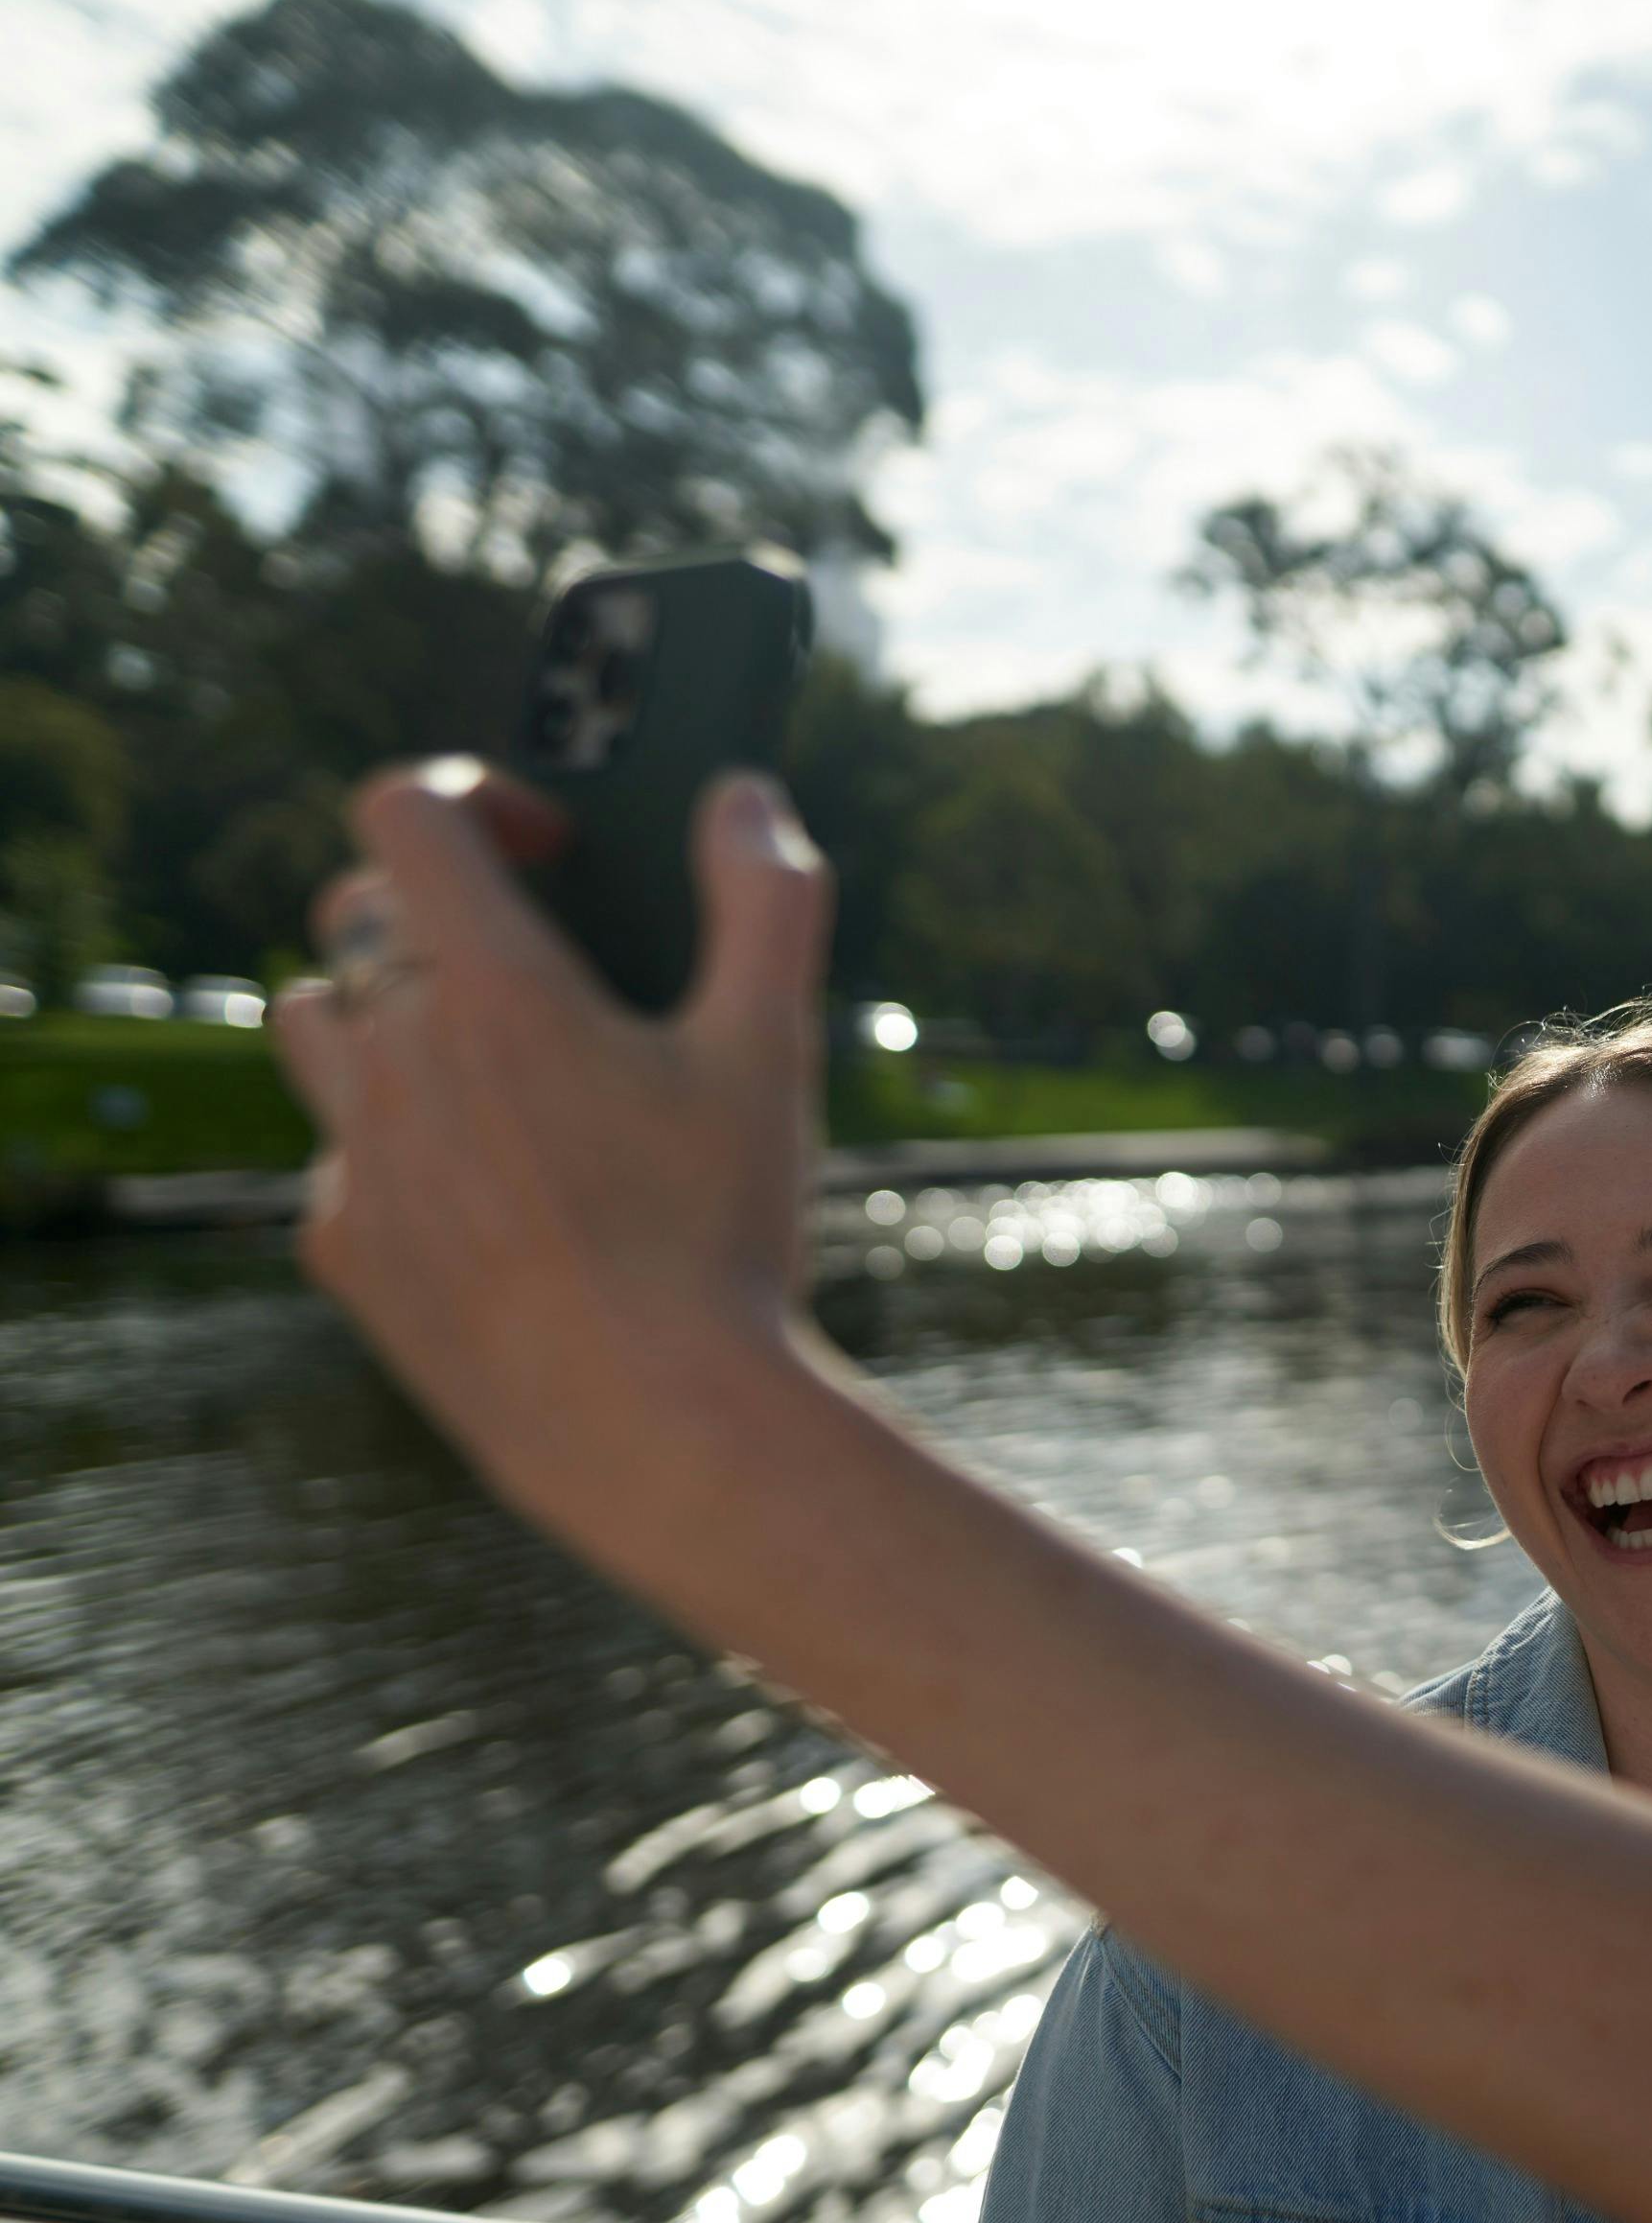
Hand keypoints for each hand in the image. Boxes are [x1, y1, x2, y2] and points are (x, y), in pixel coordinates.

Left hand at [273, 759, 836, 1543]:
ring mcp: (351, 1154)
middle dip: (439, 906)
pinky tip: (491, 1193)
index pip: (407, 811)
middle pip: (356, 910)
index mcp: (494, 985)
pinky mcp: (340, 1246)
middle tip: (535, 957)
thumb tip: (748, 800)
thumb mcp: (769, 1052)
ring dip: (381, 1007)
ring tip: (488, 1058)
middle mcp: (395, 1054)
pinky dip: (393, 1144)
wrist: (653, 1427)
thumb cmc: (719, 1234)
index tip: (545, 844)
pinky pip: (333, 1156)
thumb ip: (766, 901)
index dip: (474, 795)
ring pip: (311, 1021)